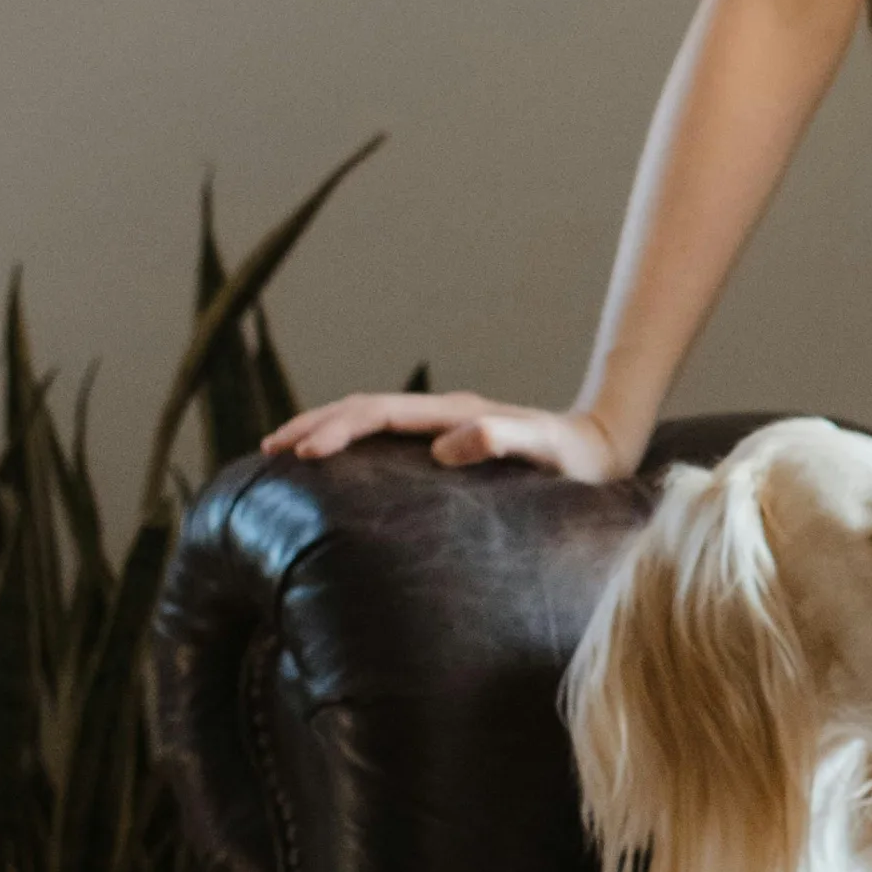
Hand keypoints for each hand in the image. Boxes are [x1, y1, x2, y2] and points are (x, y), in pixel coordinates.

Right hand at [262, 388, 629, 479]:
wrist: (603, 452)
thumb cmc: (578, 461)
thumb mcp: (546, 450)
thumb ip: (503, 439)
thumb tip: (448, 443)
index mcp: (455, 414)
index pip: (380, 414)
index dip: (339, 429)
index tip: (304, 454)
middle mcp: (443, 413)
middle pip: (363, 407)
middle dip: (314, 423)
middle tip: (268, 449)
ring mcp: (443, 425)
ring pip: (368, 417)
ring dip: (325, 428)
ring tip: (282, 450)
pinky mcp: (447, 441)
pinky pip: (385, 436)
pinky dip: (349, 441)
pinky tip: (333, 463)